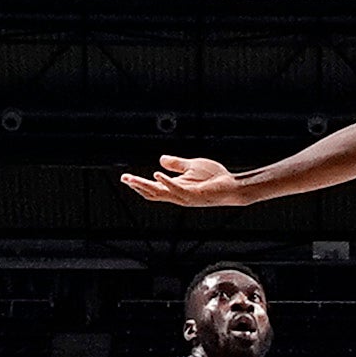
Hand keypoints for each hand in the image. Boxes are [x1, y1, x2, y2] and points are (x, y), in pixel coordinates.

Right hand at [121, 155, 250, 206]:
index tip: (125, 178)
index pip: (153, 189)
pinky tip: (156, 173)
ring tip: (132, 178)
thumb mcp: (191, 166)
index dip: (138, 184)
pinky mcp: (194, 195)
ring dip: (145, 185)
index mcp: (175, 188)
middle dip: (137, 186)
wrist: (232, 186)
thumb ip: (176, 164)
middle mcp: (177, 195)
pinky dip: (166, 181)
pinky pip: (177, 189)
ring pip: (160, 193)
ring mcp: (185, 197)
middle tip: (123, 179)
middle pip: (152, 193)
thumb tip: (160, 160)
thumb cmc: (214, 177)